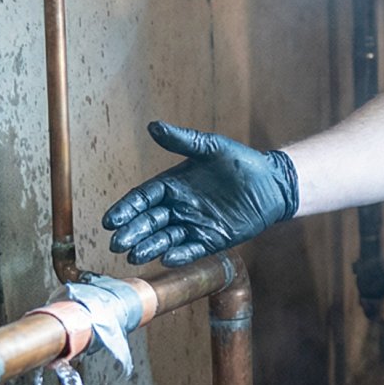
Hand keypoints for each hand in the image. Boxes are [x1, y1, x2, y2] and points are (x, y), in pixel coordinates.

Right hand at [102, 121, 298, 266]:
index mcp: (173, 185)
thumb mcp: (212, 148)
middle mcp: (178, 207)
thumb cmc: (241, 162)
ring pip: (165, 238)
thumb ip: (183, 140)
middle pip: (149, 222)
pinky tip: (167, 258)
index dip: (126, 209)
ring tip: (135, 255)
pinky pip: (192, 249)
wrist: (273, 183)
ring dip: (150, 246)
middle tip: (117, 243)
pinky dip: (179, 255)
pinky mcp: (211, 239)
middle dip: (132, 233)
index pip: (142, 199)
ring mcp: (194, 225)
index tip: (110, 220)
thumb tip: (153, 126)